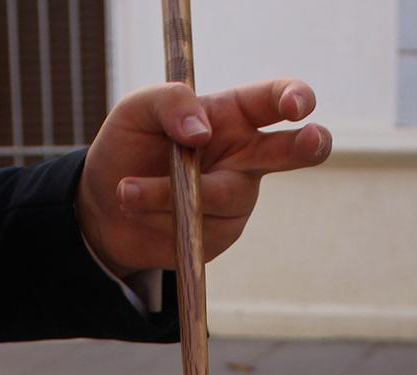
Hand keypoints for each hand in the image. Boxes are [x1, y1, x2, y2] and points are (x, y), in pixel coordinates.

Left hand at [77, 79, 331, 278]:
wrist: (103, 207)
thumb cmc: (128, 147)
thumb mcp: (136, 109)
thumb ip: (169, 102)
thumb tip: (200, 131)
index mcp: (233, 116)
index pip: (273, 100)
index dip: (294, 97)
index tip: (296, 106)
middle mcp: (245, 157)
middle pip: (292, 151)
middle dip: (309, 144)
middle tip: (313, 140)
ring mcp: (237, 199)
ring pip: (221, 197)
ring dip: (169, 194)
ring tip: (127, 190)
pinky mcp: (220, 235)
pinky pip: (200, 227)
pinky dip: (162, 217)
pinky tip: (137, 209)